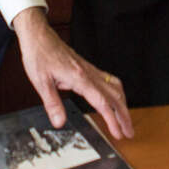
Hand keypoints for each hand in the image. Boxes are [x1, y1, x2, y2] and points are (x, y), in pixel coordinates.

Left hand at [12, 7, 133, 140]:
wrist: (39, 35)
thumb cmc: (39, 55)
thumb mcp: (40, 82)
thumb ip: (52, 104)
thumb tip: (59, 122)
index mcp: (79, 78)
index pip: (102, 102)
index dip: (112, 120)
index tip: (118, 133)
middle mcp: (89, 73)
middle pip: (115, 96)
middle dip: (124, 116)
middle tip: (129, 133)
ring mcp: (90, 70)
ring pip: (115, 88)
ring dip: (123, 105)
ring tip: (125, 120)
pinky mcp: (88, 68)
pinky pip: (109, 81)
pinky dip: (117, 93)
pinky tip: (115, 100)